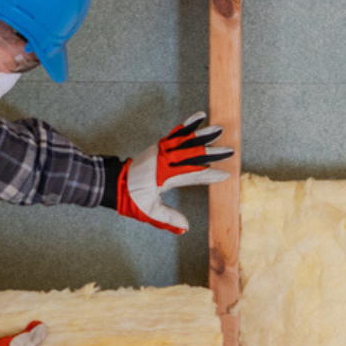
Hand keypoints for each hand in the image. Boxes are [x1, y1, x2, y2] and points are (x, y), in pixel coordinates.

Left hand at [113, 113, 232, 232]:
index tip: (225, 174)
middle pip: (193, 155)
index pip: (192, 175)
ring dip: (203, 134)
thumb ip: (168, 219)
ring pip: (186, 140)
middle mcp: (164, 161)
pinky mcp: (159, 147)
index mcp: (164, 177)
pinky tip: (198, 118)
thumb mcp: (149, 212)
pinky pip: (176, 134)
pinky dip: (188, 126)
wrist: (115, 183)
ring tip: (219, 129)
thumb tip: (185, 228)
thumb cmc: (132, 199)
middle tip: (229, 150)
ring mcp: (161, 151)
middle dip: (212, 153)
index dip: (210, 175)